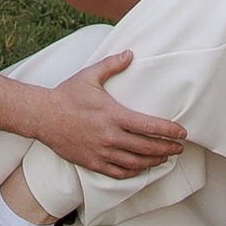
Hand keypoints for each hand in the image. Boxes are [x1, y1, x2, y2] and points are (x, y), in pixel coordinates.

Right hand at [28, 50, 188, 182]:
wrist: (43, 116)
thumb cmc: (67, 95)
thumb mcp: (90, 76)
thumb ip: (112, 65)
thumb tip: (130, 53)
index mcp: (113, 115)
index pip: (148, 126)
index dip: (168, 131)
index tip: (182, 133)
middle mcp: (110, 136)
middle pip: (147, 147)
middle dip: (167, 148)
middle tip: (180, 148)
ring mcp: (102, 152)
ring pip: (136, 162)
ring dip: (154, 161)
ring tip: (165, 157)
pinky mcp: (93, 163)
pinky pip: (119, 172)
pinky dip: (134, 172)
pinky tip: (141, 167)